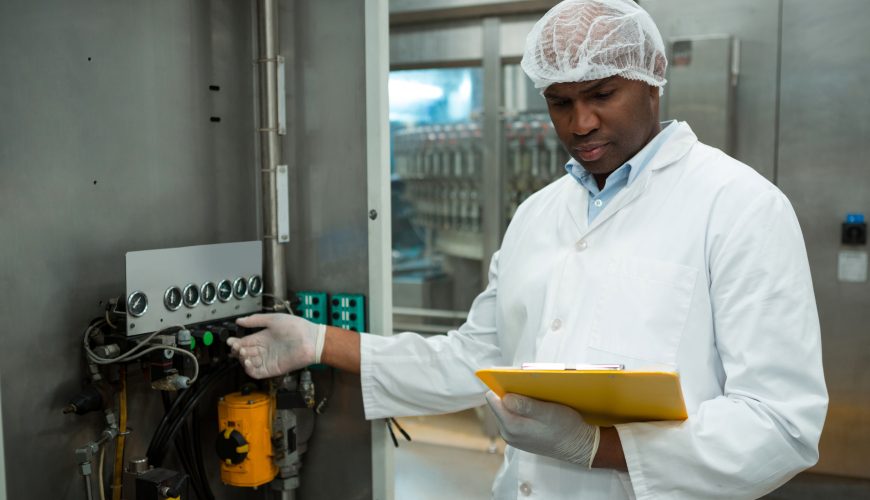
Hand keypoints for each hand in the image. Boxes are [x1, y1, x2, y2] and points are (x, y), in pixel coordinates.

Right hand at [226, 313, 324, 378]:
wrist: (311, 340)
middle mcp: (265, 349)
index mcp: (263, 337)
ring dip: (243, 360)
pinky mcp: (273, 368)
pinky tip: (248, 363)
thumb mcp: (273, 319)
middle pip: (245, 353)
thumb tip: (239, 320)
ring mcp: (268, 359)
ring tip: (244, 353)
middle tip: (237, 347)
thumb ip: (255, 320)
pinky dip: (250, 370)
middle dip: (238, 351)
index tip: (230, 341)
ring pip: (249, 363)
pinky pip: (257, 372)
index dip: (236, 342)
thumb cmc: (296, 327)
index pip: (245, 342)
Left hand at [485, 391, 599, 467]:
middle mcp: (507, 434)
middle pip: (498, 404)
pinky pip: (512, 419)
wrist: (578, 447)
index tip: (514, 380)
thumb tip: (504, 397)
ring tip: (534, 400)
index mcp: (511, 426)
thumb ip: (525, 405)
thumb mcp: (548, 413)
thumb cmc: (565, 428)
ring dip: (516, 403)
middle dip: (510, 394)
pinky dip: (521, 411)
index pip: (492, 399)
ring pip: (505, 411)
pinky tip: (535, 410)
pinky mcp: (518, 438)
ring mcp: (512, 437)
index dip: (501, 386)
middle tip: (529, 391)